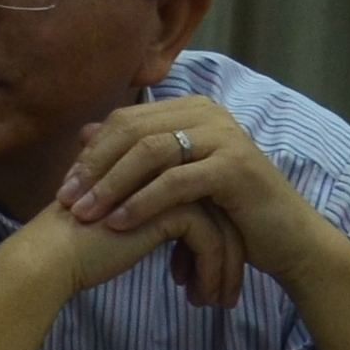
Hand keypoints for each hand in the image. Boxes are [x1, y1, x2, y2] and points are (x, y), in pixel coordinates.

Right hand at [15, 185, 242, 310]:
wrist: (53, 255)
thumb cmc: (80, 249)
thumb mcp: (127, 231)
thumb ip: (156, 226)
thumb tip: (189, 255)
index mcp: (157, 172)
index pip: (207, 206)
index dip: (216, 245)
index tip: (216, 280)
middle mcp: (168, 172)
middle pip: (222, 216)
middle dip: (230, 259)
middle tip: (228, 297)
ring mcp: (171, 186)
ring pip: (223, 230)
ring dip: (226, 270)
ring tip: (220, 303)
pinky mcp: (172, 207)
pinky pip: (211, 241)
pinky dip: (212, 271)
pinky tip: (199, 296)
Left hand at [58, 99, 322, 307]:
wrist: (285, 239)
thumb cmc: (227, 210)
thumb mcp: (176, 178)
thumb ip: (136, 153)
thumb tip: (84, 131)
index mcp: (192, 109)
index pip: (126, 121)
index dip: (92, 153)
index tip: (63, 186)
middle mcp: (209, 114)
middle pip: (133, 132)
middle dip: (94, 168)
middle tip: (66, 201)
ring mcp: (225, 137)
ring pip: (151, 153)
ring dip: (111, 186)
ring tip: (85, 215)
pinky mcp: (235, 167)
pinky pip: (176, 182)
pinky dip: (143, 203)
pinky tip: (119, 224)